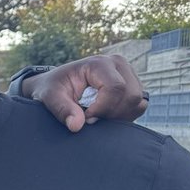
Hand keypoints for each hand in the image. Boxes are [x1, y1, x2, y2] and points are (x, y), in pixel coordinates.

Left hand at [21, 54, 147, 132]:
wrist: (57, 85)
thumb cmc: (52, 88)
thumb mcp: (50, 97)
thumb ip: (62, 109)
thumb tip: (76, 126)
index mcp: (99, 63)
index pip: (116, 88)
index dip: (102, 108)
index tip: (85, 116)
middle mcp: (118, 65)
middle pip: (131, 96)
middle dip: (111, 113)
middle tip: (90, 118)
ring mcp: (128, 74)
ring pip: (138, 102)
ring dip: (119, 116)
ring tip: (97, 115)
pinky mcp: (132, 86)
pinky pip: (139, 106)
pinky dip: (124, 115)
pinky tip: (106, 115)